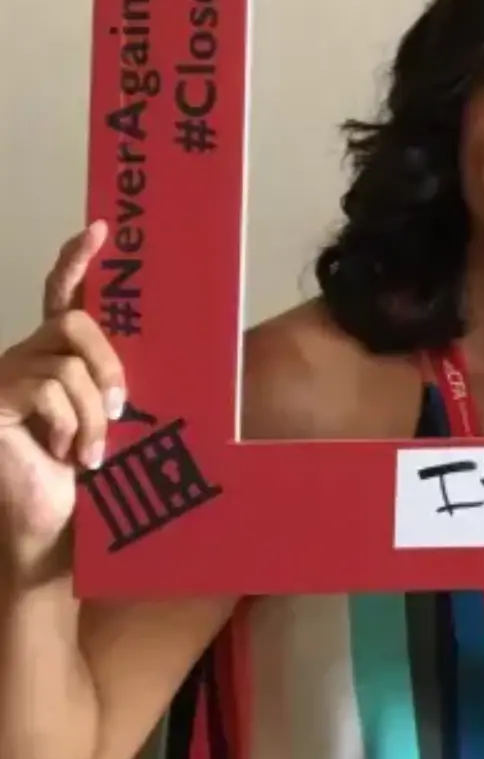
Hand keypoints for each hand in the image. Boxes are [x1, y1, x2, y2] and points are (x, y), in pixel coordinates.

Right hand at [0, 222, 128, 580]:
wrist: (58, 530)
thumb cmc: (95, 479)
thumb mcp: (122, 418)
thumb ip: (128, 379)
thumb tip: (189, 348)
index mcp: (60, 355)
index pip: (64, 294)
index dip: (77, 259)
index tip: (100, 228)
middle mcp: (27, 356)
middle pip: (77, 323)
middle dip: (110, 362)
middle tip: (124, 407)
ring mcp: (4, 376)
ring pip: (68, 362)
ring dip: (93, 411)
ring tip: (91, 450)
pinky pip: (48, 388)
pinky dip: (70, 423)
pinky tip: (65, 455)